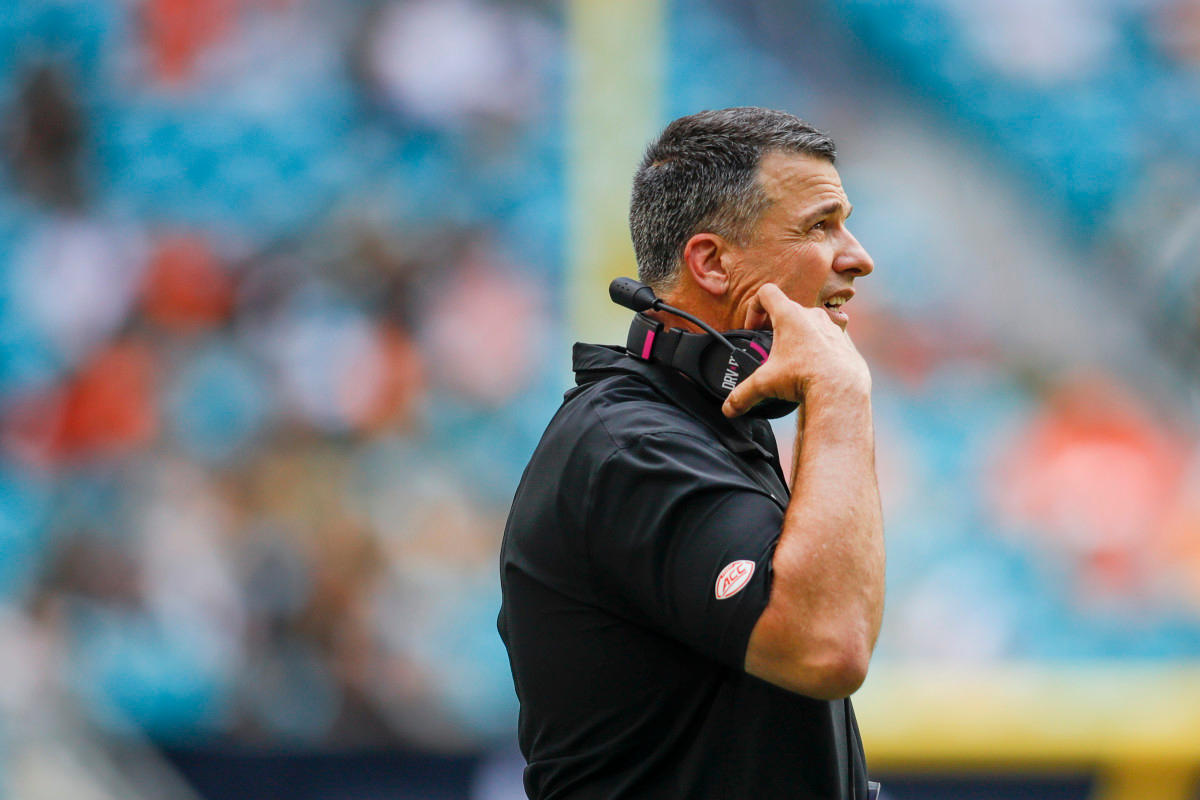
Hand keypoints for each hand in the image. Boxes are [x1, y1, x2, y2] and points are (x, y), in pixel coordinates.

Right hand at [722, 283, 870, 417]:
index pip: (767, 293)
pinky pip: (828, 337)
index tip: (753, 327)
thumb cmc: (805, 377)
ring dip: (799, 335)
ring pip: (810, 322)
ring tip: (793, 359)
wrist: (840, 390)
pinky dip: (818, 347)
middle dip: (776, 327)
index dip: (755, 308)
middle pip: (788, 310)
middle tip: (770, 348)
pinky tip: (814, 367)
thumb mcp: (765, 384)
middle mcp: (812, 315)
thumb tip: (729, 408)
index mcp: (790, 315)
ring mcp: (831, 327)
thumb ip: (742, 394)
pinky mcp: (844, 341)